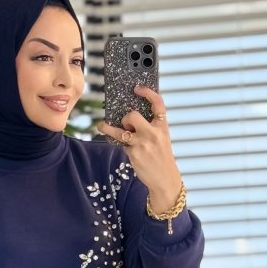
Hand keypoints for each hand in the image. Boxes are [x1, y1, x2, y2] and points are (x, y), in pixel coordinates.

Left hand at [94, 84, 181, 202]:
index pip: (158, 104)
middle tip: (126, 123)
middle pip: (133, 116)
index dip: (148, 93)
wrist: (165, 179)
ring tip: (101, 126)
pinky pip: (122, 145)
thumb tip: (131, 116)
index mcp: (162, 127)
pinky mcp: (134, 154)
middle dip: (126, 118)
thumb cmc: (161, 156)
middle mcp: (153, 134)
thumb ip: (151, 127)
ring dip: (108, 128)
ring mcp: (142, 144)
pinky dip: (123, 146)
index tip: (138, 88)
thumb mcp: (162, 138)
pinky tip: (128, 150)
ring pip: (120, 132)